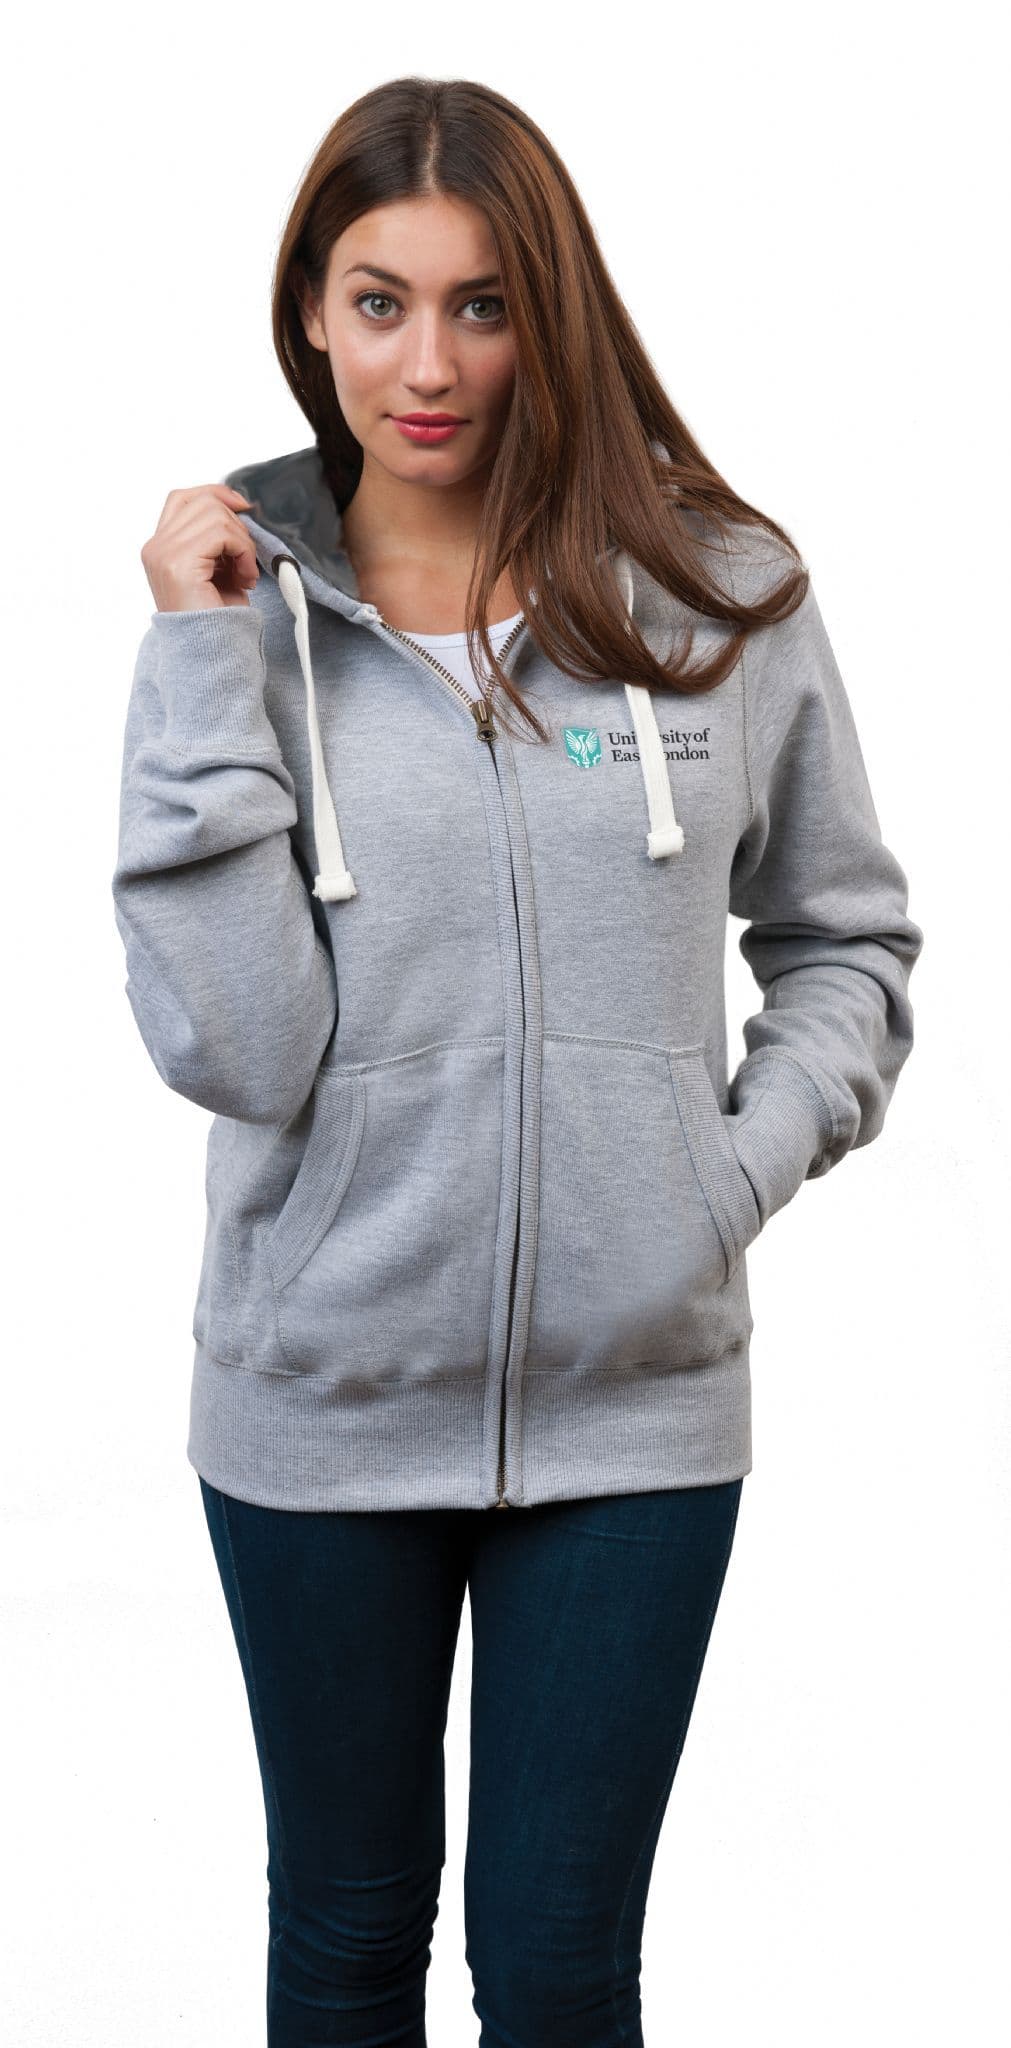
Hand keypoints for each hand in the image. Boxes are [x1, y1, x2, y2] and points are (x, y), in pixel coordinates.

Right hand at [141, 484, 259, 610]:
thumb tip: (240, 505)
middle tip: (246, 559)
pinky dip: (243, 551)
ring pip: (215, 514)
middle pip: (202, 501)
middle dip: (235, 524)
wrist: (210, 654)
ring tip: (246, 572)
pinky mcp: (179, 564)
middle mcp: (155, 548)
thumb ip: (216, 537)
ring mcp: (163, 554)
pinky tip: (246, 577)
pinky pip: (221, 533)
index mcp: (158, 547)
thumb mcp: (216, 568)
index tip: (244, 509)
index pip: (183, 498)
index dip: (216, 494)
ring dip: (242, 542)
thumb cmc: (216, 618)